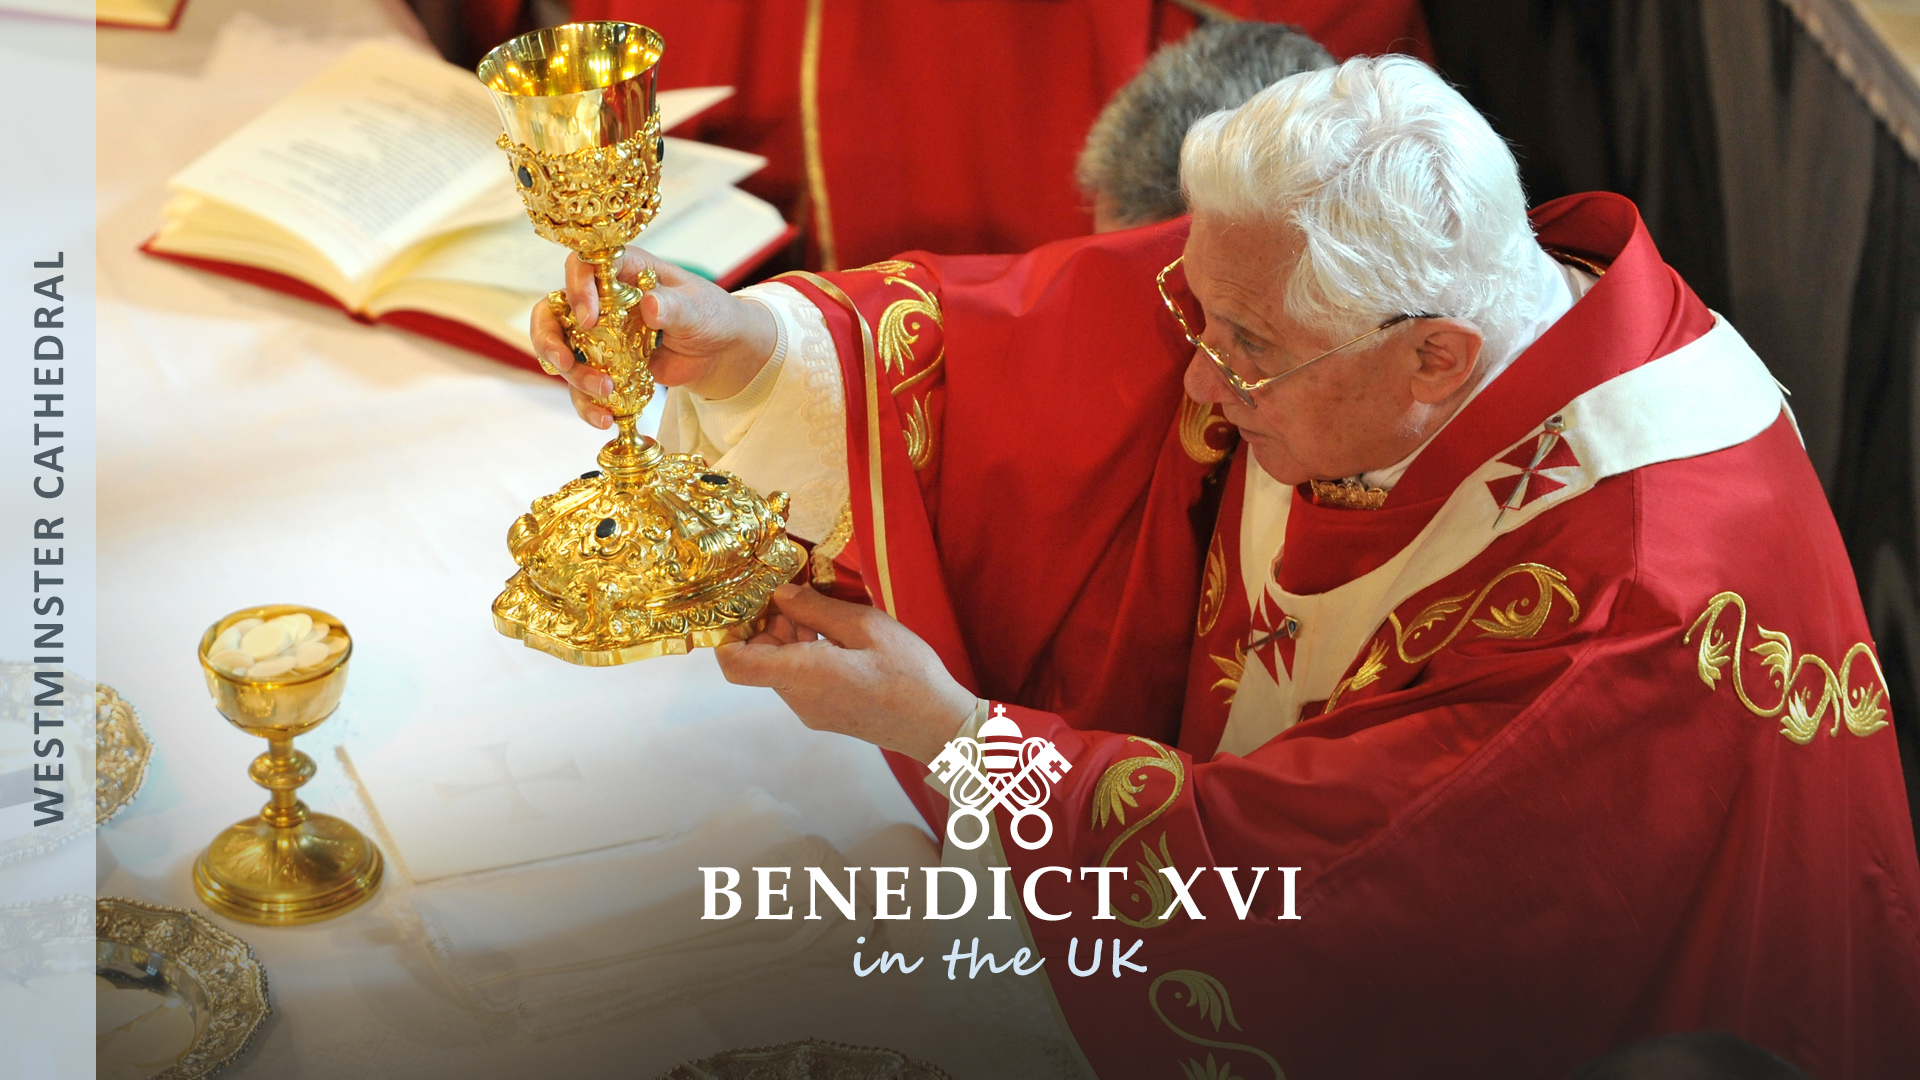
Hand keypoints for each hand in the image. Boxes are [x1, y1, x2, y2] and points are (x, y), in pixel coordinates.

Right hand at [529, 247, 778, 428]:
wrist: (719, 352)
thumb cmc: (709, 316)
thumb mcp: (697, 308)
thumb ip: (675, 306)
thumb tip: (651, 305)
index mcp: (623, 271)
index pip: (583, 266)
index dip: (577, 289)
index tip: (590, 318)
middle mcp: (601, 299)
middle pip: (553, 311)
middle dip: (549, 339)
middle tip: (564, 363)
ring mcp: (598, 334)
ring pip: (562, 352)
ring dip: (575, 377)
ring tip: (605, 393)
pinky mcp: (603, 365)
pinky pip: (581, 384)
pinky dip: (587, 403)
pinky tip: (604, 418)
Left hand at [717, 584, 977, 763]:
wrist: (936, 724)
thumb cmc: (907, 674)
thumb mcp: (864, 626)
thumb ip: (816, 609)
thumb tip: (779, 596)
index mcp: (802, 674)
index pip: (735, 665)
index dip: (727, 635)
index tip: (744, 606)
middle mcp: (798, 698)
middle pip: (760, 660)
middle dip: (769, 625)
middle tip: (798, 595)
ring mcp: (811, 711)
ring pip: (781, 669)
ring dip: (791, 639)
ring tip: (824, 612)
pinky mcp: (826, 714)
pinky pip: (801, 680)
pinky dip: (806, 654)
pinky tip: (837, 637)